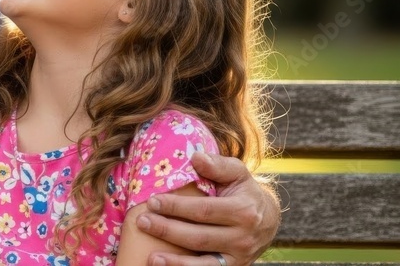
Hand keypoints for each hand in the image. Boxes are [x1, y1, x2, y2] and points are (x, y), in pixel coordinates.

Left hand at [135, 152, 279, 265]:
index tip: (152, 201)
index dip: (176, 207)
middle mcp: (243, 237)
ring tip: (152, 258)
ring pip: (204, 262)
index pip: (204, 210)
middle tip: (142, 221)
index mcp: (243, 211)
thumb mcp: (237, 172)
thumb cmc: (244, 190)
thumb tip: (195, 157)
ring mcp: (239, 256)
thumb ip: (217, 165)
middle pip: (200, 237)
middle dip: (168, 230)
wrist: (268, 218)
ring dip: (176, 262)